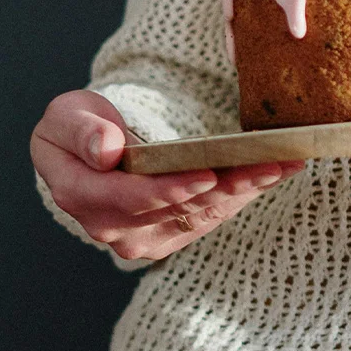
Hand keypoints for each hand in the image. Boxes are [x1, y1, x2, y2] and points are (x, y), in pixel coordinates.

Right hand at [31, 89, 304, 261]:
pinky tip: (277, 173)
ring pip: (204, 213)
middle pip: (178, 208)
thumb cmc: (82, 125)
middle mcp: (113, 227)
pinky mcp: (174, 233)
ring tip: (283, 164)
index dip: (170, 189)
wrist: (97, 147)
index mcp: (80, 194)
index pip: (129, 198)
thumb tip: (106, 150)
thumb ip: (82, 130)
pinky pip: (215, 215)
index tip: (207, 175)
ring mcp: (146, 235)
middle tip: (268, 164)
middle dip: (226, 186)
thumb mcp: (67, 114)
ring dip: (246, 189)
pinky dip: (246, 193)